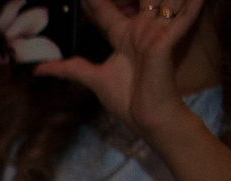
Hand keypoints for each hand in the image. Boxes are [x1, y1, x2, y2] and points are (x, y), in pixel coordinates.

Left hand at [40, 0, 210, 140]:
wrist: (148, 119)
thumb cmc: (127, 100)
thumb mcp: (94, 79)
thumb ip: (70, 69)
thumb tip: (38, 70)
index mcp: (125, 36)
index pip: (108, 10)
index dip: (96, 2)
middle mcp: (141, 30)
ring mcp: (155, 34)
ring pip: (161, 0)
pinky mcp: (166, 42)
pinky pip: (183, 16)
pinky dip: (192, 4)